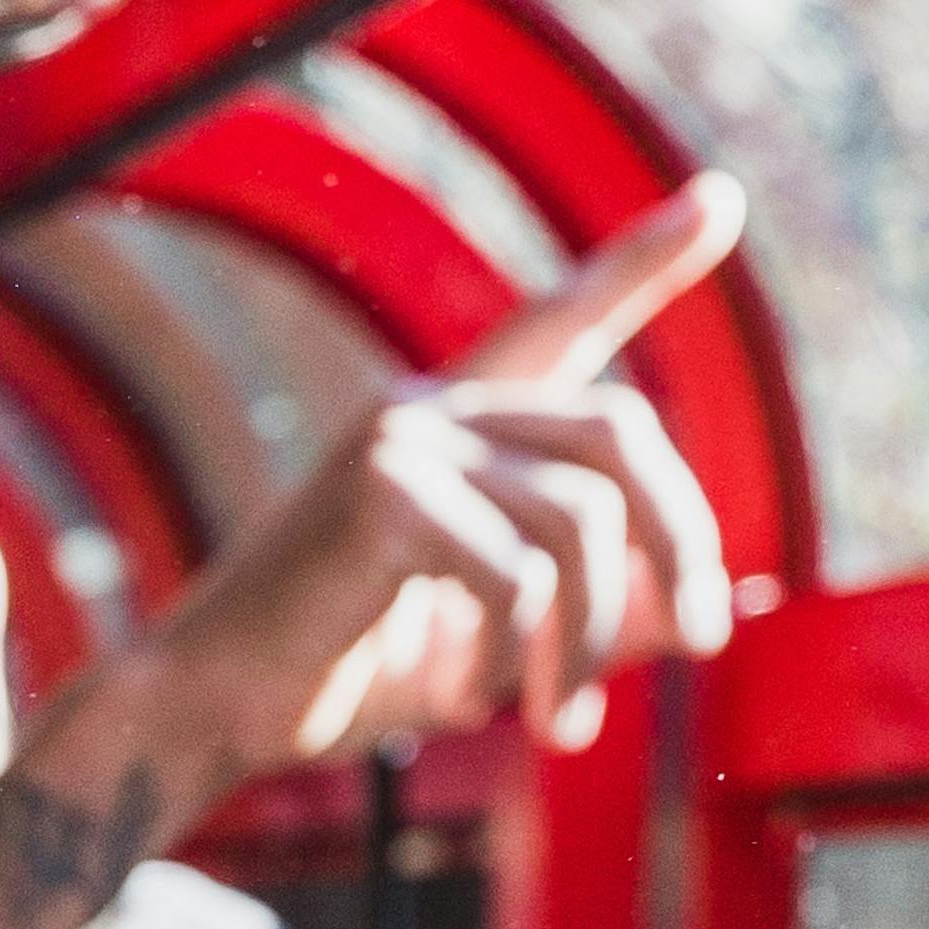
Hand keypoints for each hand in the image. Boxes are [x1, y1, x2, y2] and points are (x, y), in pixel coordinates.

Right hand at [147, 175, 745, 777]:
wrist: (207, 709)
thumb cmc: (338, 677)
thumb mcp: (488, 644)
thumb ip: (583, 619)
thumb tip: (695, 623)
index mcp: (455, 428)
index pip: (563, 324)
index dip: (642, 262)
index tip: (721, 201)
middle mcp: (432, 408)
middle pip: (618, 434)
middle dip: (683, 541)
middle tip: (706, 640)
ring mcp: (402, 440)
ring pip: (578, 524)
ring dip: (589, 643)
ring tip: (562, 727)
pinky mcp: (380, 494)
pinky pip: (509, 575)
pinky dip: (507, 657)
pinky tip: (463, 702)